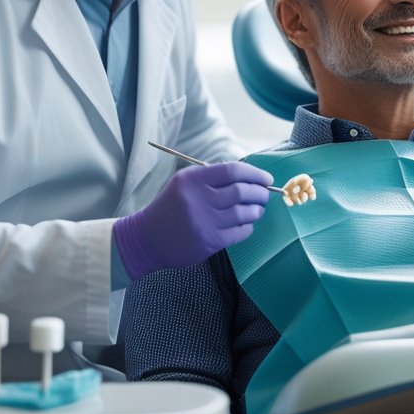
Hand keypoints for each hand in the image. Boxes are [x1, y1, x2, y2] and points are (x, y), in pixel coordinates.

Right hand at [113, 161, 272, 280]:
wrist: (146, 239)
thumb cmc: (170, 207)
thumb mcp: (184, 183)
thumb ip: (211, 177)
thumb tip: (248, 176)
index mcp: (193, 180)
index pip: (233, 171)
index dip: (255, 174)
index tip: (266, 179)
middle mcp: (199, 199)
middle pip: (242, 191)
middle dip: (260, 192)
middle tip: (265, 195)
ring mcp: (204, 221)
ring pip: (244, 212)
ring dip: (256, 210)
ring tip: (257, 209)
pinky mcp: (209, 241)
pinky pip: (240, 232)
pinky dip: (248, 227)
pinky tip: (246, 224)